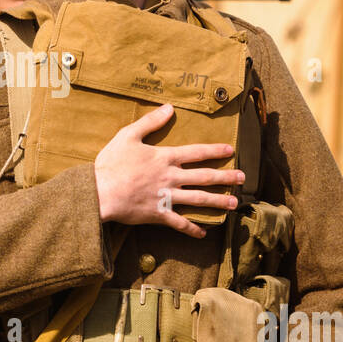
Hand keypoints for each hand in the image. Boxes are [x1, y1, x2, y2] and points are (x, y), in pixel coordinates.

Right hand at [93, 103, 243, 236]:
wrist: (100, 192)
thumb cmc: (111, 163)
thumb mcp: (128, 135)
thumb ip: (150, 122)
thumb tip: (170, 108)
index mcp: (165, 157)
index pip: (196, 152)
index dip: (215, 151)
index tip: (231, 151)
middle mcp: (171, 177)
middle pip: (204, 177)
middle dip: (226, 177)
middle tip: (242, 178)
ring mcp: (166, 197)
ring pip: (198, 200)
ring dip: (218, 201)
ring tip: (233, 203)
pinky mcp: (158, 214)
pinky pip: (179, 223)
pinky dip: (191, 229)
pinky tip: (203, 233)